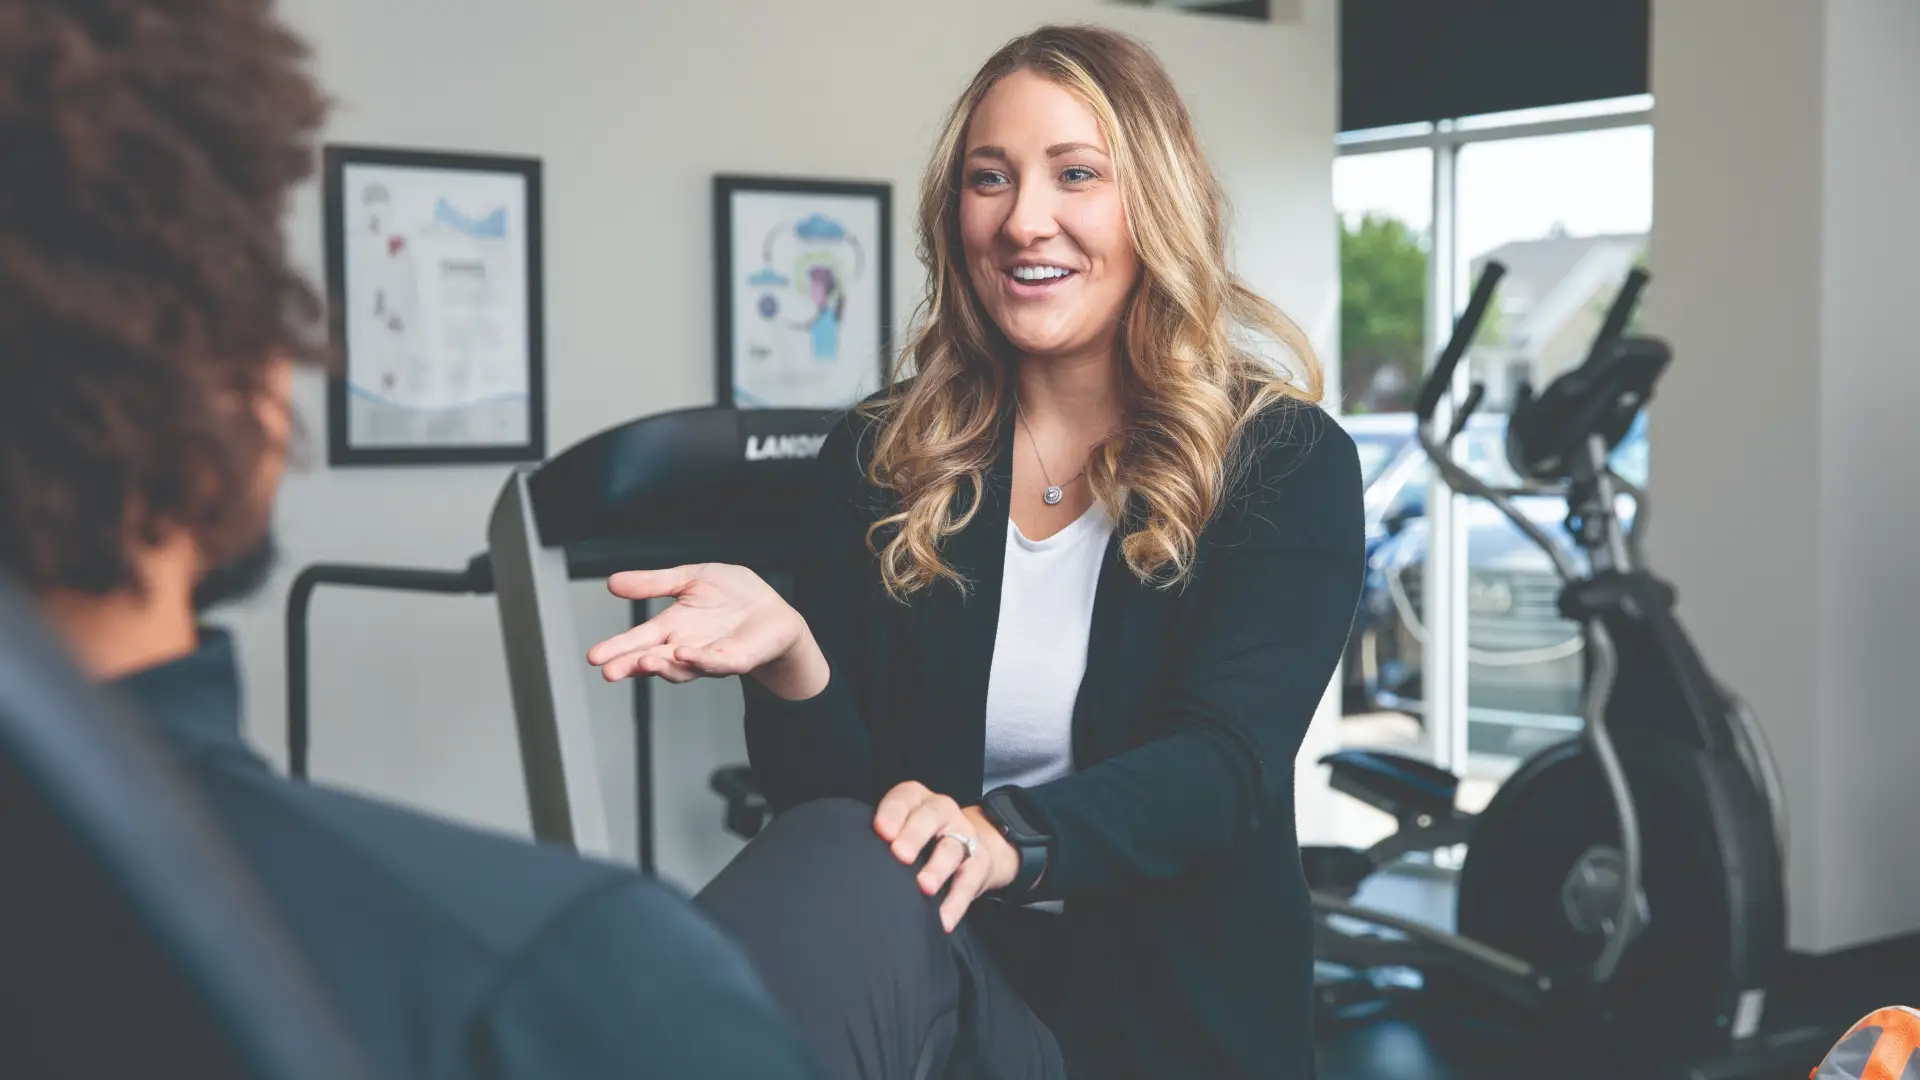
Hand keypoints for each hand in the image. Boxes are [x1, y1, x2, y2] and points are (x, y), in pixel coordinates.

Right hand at [585, 564, 825, 697]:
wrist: (773, 610)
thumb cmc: (733, 595)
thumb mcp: (689, 578)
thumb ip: (653, 583)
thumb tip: (611, 582)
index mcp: (672, 627)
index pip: (638, 639)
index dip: (616, 648)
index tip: (593, 657)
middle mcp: (685, 646)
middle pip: (652, 659)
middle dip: (630, 665)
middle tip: (608, 671)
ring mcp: (709, 656)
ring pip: (680, 667)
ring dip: (661, 665)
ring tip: (641, 661)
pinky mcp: (735, 659)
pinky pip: (715, 663)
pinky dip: (699, 660)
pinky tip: (682, 653)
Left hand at [873, 781, 1017, 931]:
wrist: (972, 846)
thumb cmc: (921, 839)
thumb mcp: (902, 827)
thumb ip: (883, 837)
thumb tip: (853, 862)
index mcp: (917, 800)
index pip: (904, 798)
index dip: (893, 813)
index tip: (881, 831)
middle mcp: (942, 812)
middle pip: (931, 816)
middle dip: (915, 834)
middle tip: (900, 855)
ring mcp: (963, 836)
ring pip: (952, 848)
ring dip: (938, 868)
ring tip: (924, 887)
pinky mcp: (979, 864)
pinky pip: (968, 883)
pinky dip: (956, 903)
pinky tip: (943, 919)